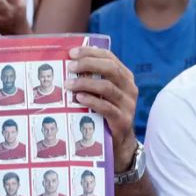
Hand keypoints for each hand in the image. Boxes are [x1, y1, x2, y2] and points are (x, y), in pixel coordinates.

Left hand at [65, 46, 138, 171]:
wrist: (119, 142)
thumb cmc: (104, 112)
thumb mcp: (101, 93)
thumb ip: (92, 79)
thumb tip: (66, 64)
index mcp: (124, 77)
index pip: (109, 57)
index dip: (90, 53)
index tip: (72, 53)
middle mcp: (129, 88)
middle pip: (110, 69)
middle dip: (88, 64)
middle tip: (69, 67)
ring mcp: (128, 104)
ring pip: (107, 87)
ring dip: (85, 83)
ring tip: (68, 84)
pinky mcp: (122, 120)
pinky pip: (107, 107)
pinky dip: (91, 101)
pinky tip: (78, 98)